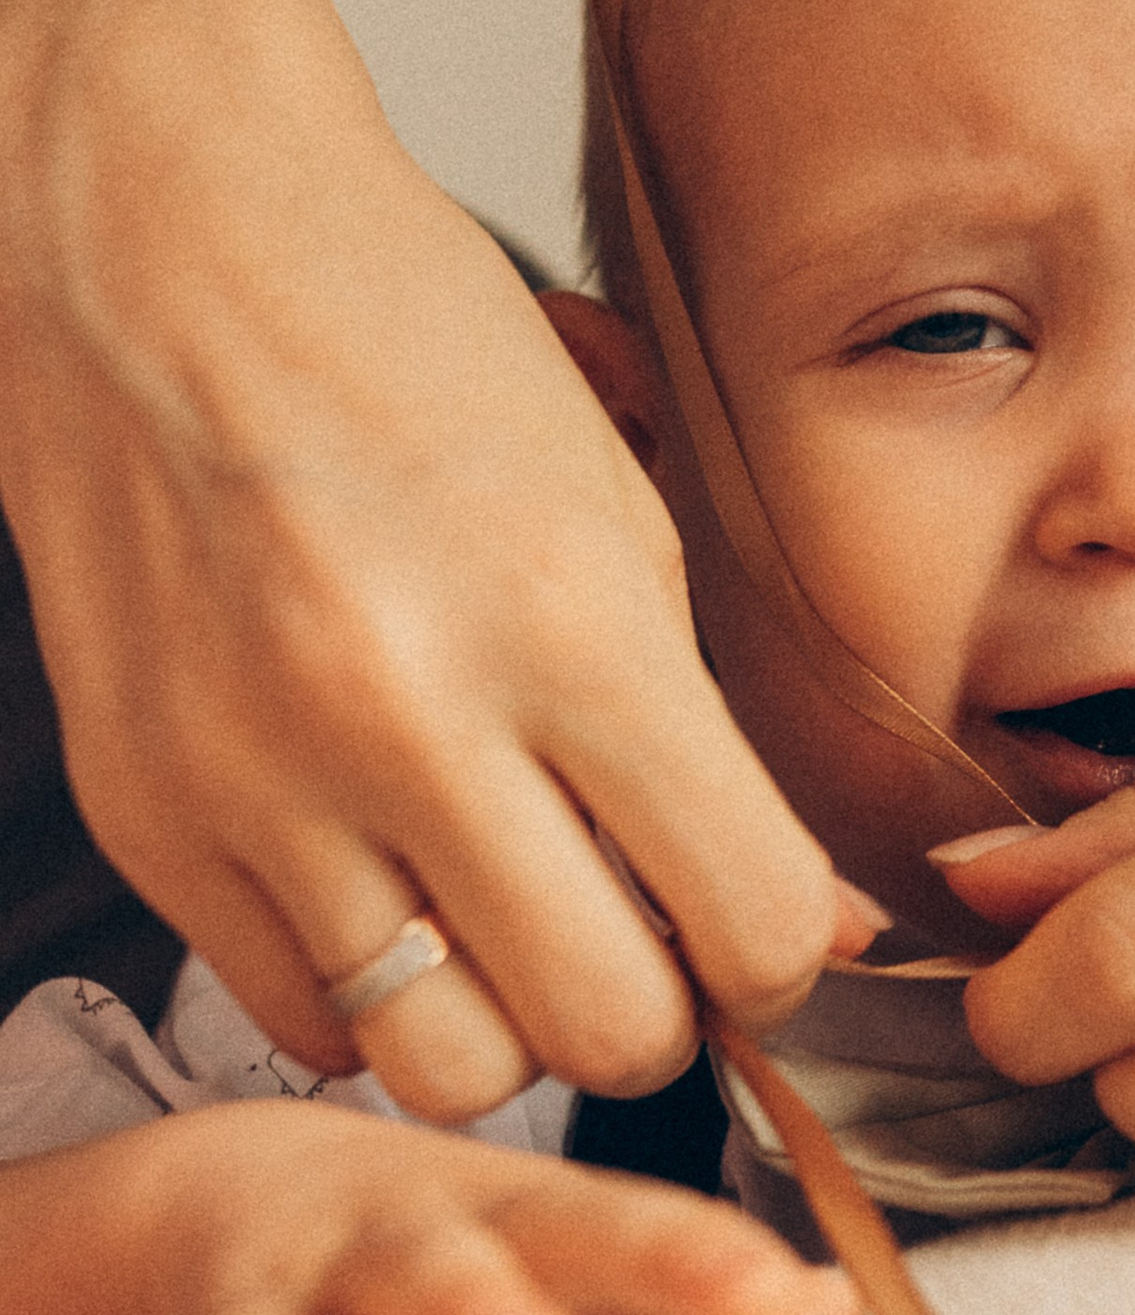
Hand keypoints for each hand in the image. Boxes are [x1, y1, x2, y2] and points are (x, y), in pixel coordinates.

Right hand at [0, 0, 860, 1121]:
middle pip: (603, 1030)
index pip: (746, 916)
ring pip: (444, 1066)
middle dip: (660, 1007)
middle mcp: (407, 716)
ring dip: (509, 1022)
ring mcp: (256, 779)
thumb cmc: (411, 348)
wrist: (158, 248)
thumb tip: (809, 935)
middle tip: (652, 940)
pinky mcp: (145, 810)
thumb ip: (709, 739)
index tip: (769, 925)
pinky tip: (390, 881)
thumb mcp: (622, 509)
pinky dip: (366, 988)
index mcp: (568, 619)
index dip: (783, 952)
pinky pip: (298, 1015)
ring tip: (517, 926)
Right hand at [0, 1104, 862, 1314]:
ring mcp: (361, 1260)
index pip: (685, 1248)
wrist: (243, 1207)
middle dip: (671, 1256)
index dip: (758, 1287)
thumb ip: (708, 1314)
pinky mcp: (244, 1311)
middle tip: (751, 1298)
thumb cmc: (458, 1261)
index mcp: (573, 1227)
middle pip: (586, 1226)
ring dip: (476, 1301)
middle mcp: (484, 1224)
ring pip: (422, 1270)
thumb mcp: (580, 1281)